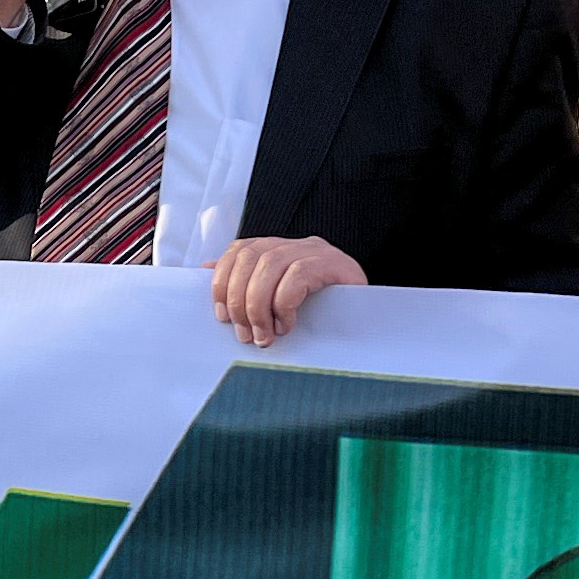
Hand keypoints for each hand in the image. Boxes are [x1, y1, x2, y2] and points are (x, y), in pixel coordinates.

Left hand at [213, 235, 363, 347]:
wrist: (370, 317)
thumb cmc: (322, 313)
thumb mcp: (279, 300)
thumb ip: (248, 284)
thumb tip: (207, 270)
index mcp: (278, 249)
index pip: (238, 251)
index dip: (223, 281)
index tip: (222, 315)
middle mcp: (296, 244)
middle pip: (250, 258)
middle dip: (240, 300)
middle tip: (246, 334)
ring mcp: (316, 251)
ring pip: (269, 266)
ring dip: (259, 306)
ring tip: (265, 334)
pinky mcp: (333, 264)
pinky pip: (297, 276)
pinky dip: (284, 303)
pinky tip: (288, 324)